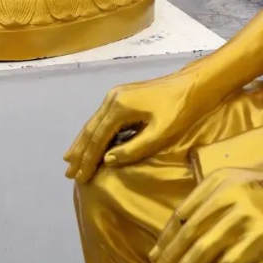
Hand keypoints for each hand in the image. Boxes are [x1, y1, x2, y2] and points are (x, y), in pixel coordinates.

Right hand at [64, 70, 204, 182]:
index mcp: (119, 107)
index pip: (98, 139)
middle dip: (80, 153)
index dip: (88, 160)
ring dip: (83, 142)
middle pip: (91, 129)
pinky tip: (91, 141)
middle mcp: (112, 98)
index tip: (79, 178)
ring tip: (70, 160)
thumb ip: (134, 149)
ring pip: (94, 122)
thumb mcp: (160, 134)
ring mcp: (116, 95)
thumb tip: (108, 160)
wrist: (193, 84)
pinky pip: (103, 118)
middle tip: (68, 174)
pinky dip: (94, 132)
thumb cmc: (180, 110)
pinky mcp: (123, 95)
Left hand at [148, 168, 262, 262]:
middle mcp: (225, 196)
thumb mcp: (239, 186)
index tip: (155, 256)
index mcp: (217, 182)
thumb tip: (187, 232)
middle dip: (169, 258)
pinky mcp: (258, 236)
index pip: (182, 213)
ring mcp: (242, 216)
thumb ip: (215, 202)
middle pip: (188, 232)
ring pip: (203, 249)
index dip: (166, 237)